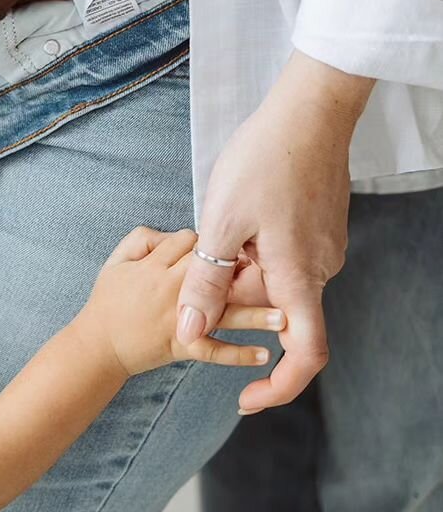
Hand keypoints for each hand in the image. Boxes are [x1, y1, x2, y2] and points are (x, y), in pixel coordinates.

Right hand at [87, 227, 285, 376]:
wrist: (99, 344)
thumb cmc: (108, 300)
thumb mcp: (115, 260)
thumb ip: (140, 239)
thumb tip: (171, 233)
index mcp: (153, 266)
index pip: (187, 241)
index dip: (207, 237)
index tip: (224, 240)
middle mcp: (169, 290)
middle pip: (212, 272)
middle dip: (239, 266)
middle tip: (269, 264)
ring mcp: (178, 320)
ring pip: (221, 314)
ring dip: (254, 316)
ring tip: (283, 316)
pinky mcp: (181, 347)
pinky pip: (213, 351)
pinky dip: (238, 355)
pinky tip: (263, 354)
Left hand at [176, 52, 374, 412]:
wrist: (307, 112)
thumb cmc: (264, 161)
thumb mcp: (221, 223)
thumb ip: (206, 281)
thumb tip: (188, 331)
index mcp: (298, 276)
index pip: (304, 355)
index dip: (279, 387)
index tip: (247, 399)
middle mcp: (320, 269)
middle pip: (277, 312)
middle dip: (237, 303)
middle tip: (205, 266)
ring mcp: (323, 247)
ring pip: (278, 281)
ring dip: (243, 271)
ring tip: (221, 227)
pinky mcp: (318, 228)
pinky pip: (285, 257)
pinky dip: (256, 253)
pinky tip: (238, 217)